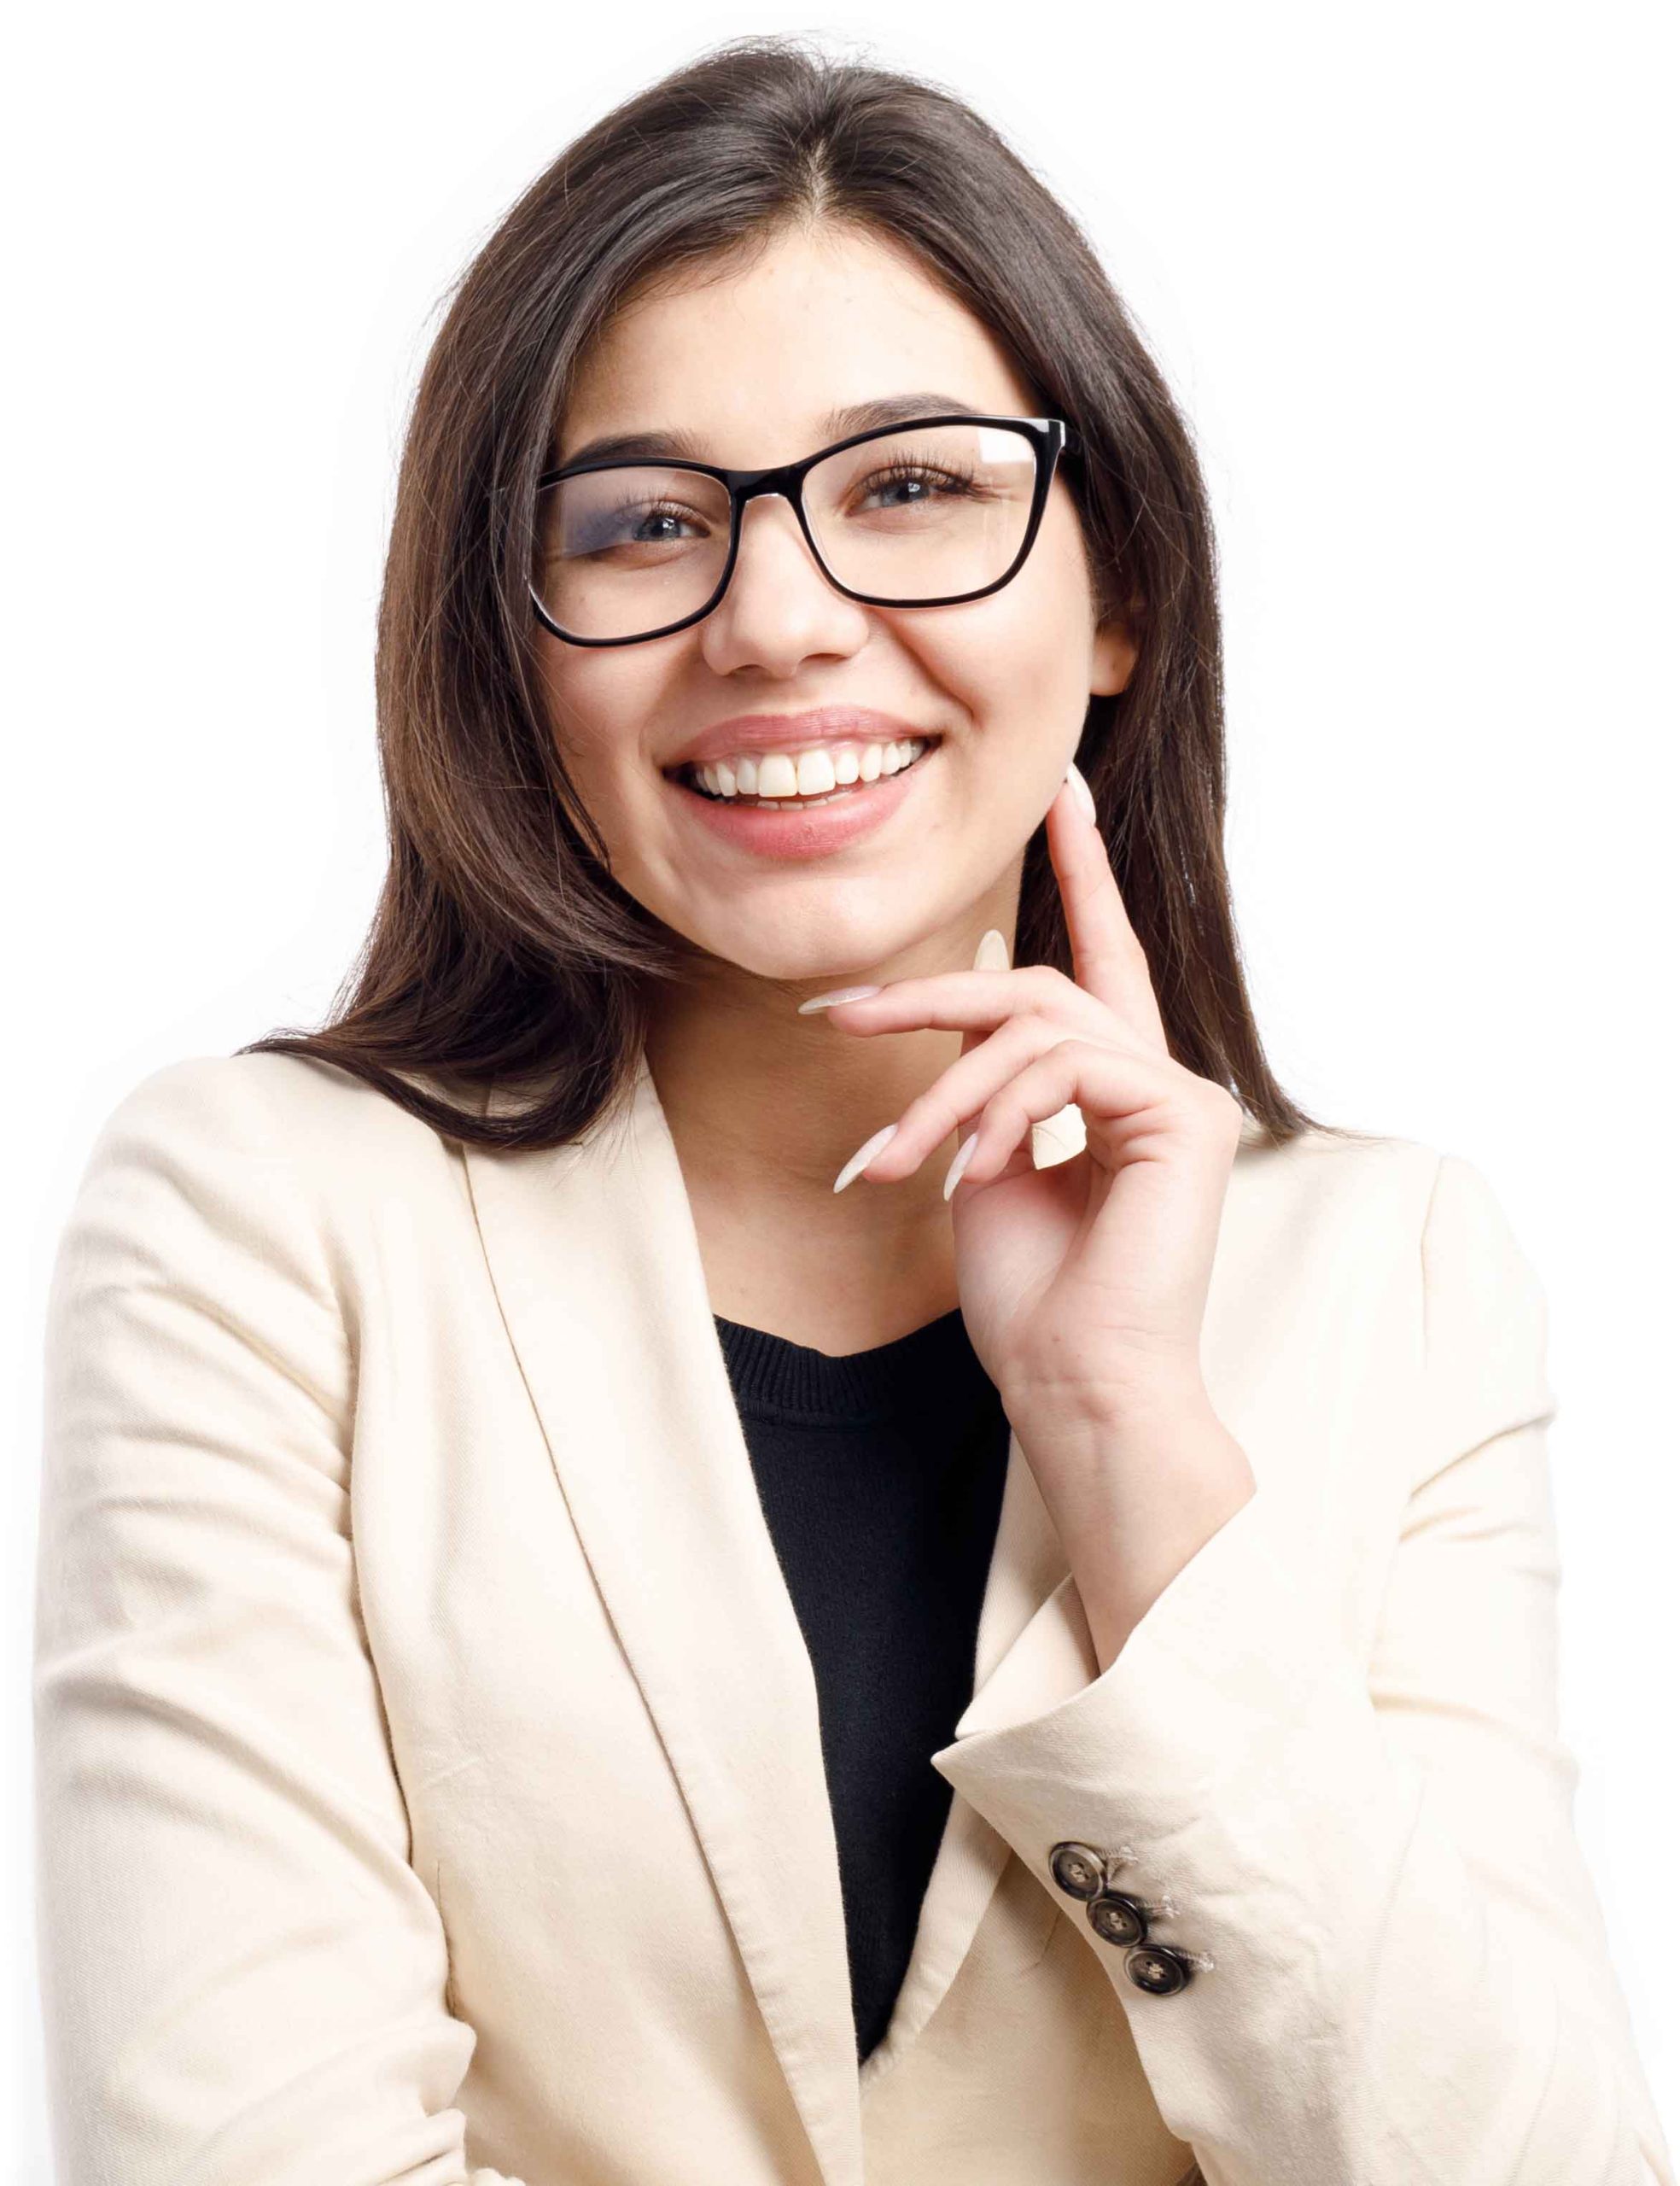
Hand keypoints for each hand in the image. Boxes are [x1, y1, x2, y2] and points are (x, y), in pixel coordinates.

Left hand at [801, 760, 1254, 1650]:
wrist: (1076, 1387)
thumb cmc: (1033, 1302)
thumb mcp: (984, 1165)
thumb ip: (985, 1083)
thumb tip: (972, 998)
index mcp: (1116, 1088)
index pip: (1101, 959)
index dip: (1083, 873)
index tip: (1064, 793)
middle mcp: (1161, 1079)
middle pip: (1038, 986)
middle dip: (926, 999)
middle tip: (834, 1016)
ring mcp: (1183, 1096)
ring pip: (1037, 1028)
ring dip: (939, 1095)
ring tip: (889, 1167)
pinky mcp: (1187, 1118)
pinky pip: (1067, 1068)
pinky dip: (997, 1115)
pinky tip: (970, 1176)